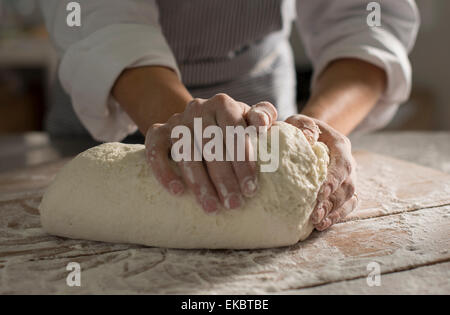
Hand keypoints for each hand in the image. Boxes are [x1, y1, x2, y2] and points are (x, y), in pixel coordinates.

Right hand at [145, 93, 277, 212]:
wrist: (197, 122)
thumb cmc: (232, 127)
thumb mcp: (249, 119)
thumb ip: (263, 116)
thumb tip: (262, 124)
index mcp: (223, 104)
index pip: (234, 132)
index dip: (243, 162)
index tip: (250, 189)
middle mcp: (198, 108)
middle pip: (211, 145)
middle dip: (224, 178)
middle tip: (234, 205)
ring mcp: (176, 120)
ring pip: (186, 152)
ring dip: (199, 182)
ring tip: (212, 207)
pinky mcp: (157, 132)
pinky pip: (156, 151)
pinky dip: (164, 172)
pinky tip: (177, 192)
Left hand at [285, 114, 357, 229]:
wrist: (309, 135)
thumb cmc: (300, 130)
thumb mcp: (299, 121)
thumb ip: (303, 126)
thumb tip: (308, 138)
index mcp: (340, 145)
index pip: (342, 164)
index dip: (334, 180)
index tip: (320, 193)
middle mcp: (348, 162)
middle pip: (347, 185)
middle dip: (332, 201)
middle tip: (315, 214)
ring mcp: (348, 177)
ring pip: (349, 198)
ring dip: (334, 212)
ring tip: (317, 222)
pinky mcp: (343, 190)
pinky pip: (347, 206)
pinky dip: (336, 216)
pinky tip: (321, 225)